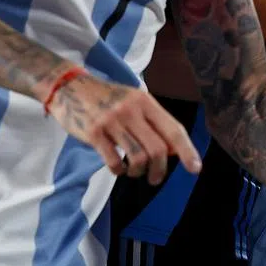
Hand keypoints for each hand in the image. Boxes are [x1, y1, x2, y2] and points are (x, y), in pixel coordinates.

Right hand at [47, 71, 200, 185]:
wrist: (70, 87)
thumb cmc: (108, 98)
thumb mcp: (134, 102)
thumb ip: (153, 123)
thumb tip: (175, 151)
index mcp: (146, 101)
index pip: (173, 130)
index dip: (187, 151)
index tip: (195, 168)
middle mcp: (131, 110)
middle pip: (158, 149)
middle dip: (160, 169)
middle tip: (155, 178)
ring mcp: (112, 121)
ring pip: (138, 157)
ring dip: (140, 172)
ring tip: (135, 172)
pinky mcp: (93, 133)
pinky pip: (114, 162)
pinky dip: (120, 171)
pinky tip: (119, 168)